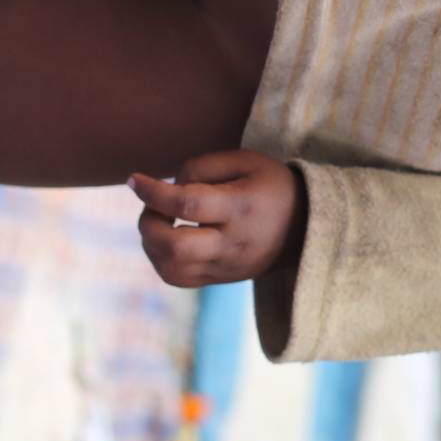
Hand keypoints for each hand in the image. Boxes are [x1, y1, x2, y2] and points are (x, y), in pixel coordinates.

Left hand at [129, 150, 306, 288]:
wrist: (306, 226)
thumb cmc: (271, 185)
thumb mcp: (247, 161)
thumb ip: (203, 166)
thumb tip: (167, 186)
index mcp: (242, 207)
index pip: (188, 203)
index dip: (153, 192)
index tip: (134, 180)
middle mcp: (233, 242)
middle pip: (175, 246)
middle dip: (148, 223)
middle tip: (153, 205)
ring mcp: (227, 266)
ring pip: (171, 268)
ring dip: (150, 243)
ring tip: (158, 221)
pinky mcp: (221, 279)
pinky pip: (178, 278)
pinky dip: (160, 259)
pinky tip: (166, 239)